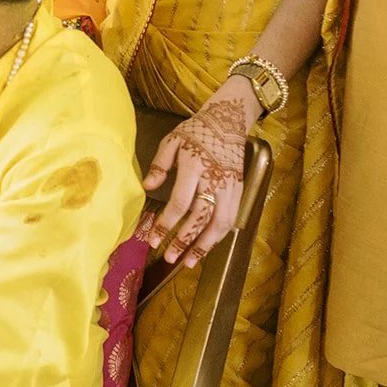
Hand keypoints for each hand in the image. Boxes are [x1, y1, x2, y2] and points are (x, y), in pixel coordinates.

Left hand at [142, 86, 255, 268]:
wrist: (228, 123)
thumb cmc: (195, 132)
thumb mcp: (171, 141)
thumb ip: (159, 165)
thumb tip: (146, 187)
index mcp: (194, 166)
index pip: (180, 202)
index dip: (167, 223)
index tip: (154, 238)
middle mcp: (214, 180)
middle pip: (200, 218)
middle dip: (184, 241)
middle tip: (169, 258)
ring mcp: (230, 188)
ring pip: (219, 224)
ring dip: (204, 246)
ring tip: (189, 263)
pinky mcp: (240, 192)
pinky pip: (230, 221)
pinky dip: (218, 237)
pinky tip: (206, 248)